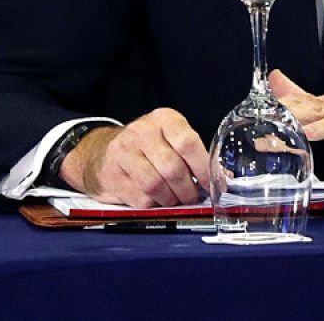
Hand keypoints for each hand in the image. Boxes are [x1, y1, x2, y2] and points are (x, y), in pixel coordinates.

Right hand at [60, 108, 207, 207]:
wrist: (101, 152)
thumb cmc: (146, 149)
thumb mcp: (169, 139)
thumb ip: (193, 156)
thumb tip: (223, 179)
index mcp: (163, 119)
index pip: (188, 143)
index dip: (203, 168)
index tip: (211, 184)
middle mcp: (142, 131)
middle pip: (173, 168)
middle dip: (187, 190)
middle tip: (191, 197)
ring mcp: (123, 152)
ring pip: (156, 185)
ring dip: (171, 199)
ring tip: (174, 199)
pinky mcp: (112, 174)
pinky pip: (141, 198)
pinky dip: (153, 204)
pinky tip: (155, 199)